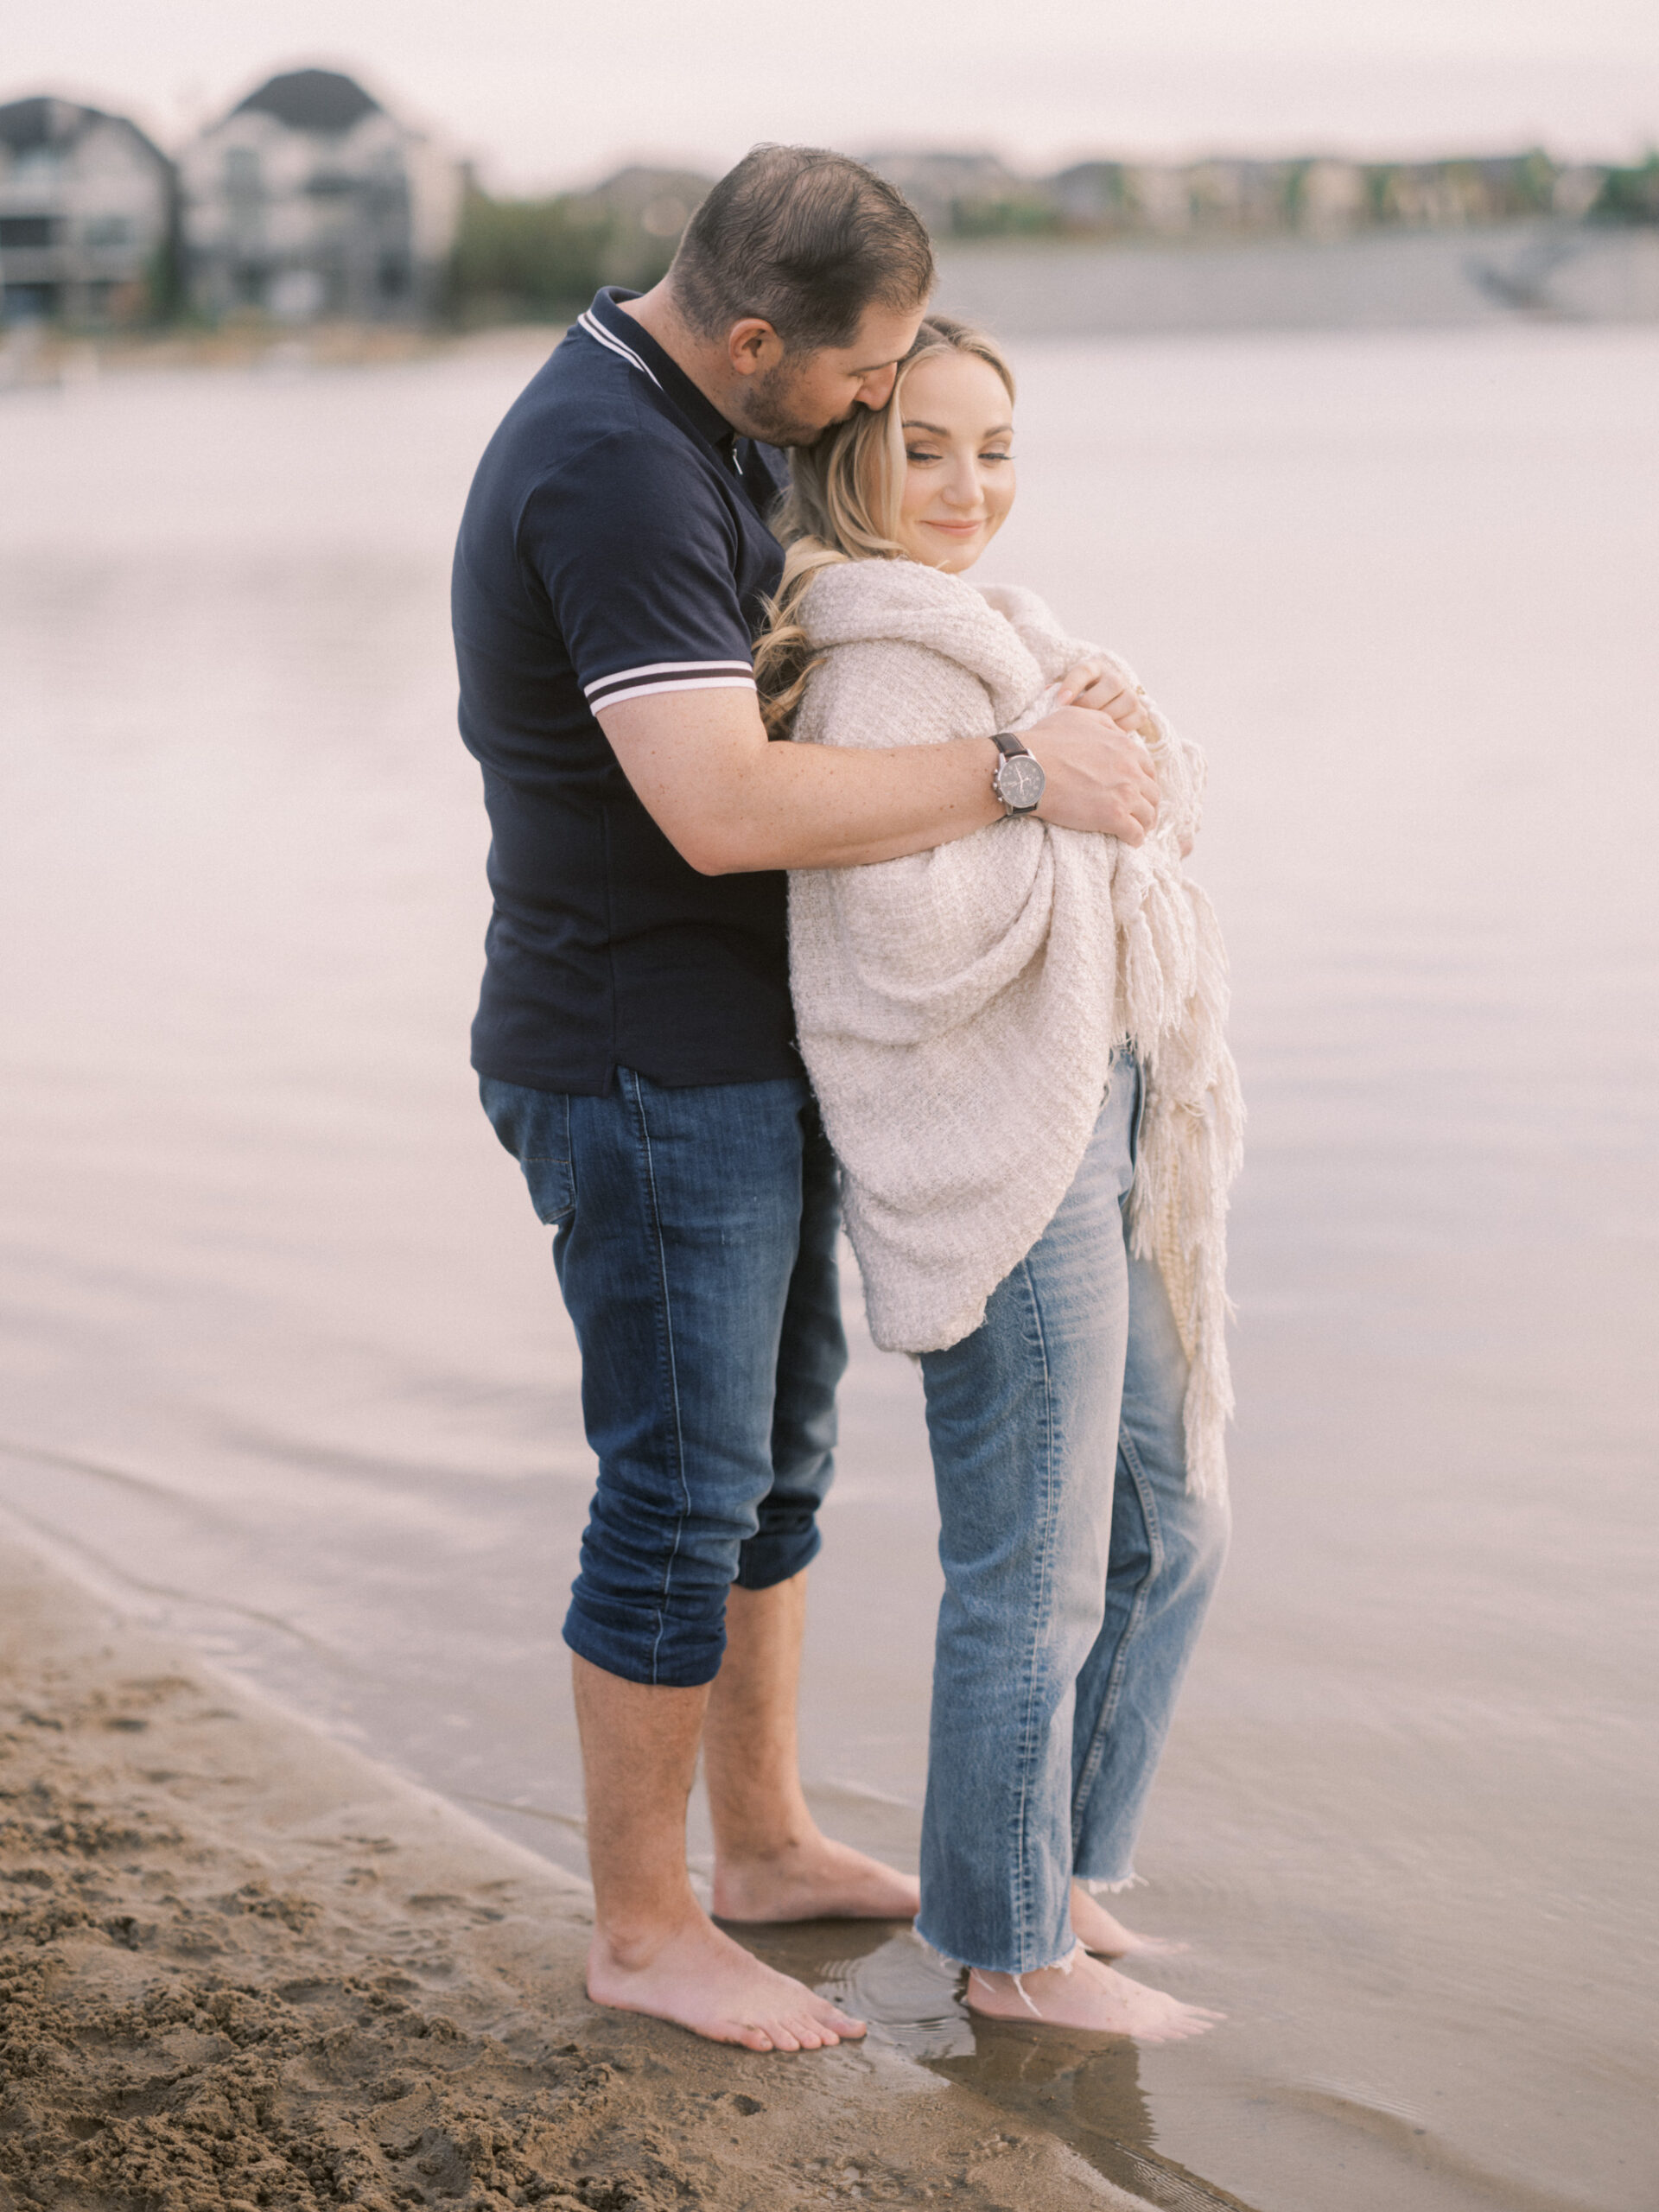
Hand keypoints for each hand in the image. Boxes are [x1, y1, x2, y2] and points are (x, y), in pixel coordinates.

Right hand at [1020, 704, 1158, 843]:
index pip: (1148, 768)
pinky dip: (1136, 838)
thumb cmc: (1046, 741)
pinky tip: (1131, 841)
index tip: (1139, 790)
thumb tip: (1115, 731)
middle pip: (1152, 793)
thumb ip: (1103, 722)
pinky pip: (1135, 832)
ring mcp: (1124, 794)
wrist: (1029, 769)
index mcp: (1125, 747)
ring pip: (1148, 814)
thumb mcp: (1078, 716)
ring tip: (1140, 830)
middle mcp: (1130, 770)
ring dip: (1145, 823)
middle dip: (1149, 803)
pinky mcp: (1113, 817)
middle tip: (1142, 813)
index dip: (1145, 781)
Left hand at [1057, 655, 1152, 738]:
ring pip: (1128, 700)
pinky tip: (1108, 734)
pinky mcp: (1139, 710)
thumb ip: (1055, 695)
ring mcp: (1130, 693)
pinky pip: (1137, 717)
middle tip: (1078, 719)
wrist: (1098, 713)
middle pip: (1112, 684)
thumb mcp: (1064, 696)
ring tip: (1093, 729)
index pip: (1085, 670)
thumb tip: (1047, 697)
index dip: (1073, 684)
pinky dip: (1123, 727)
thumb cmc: (1075, 705)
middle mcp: (1115, 677)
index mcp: (1094, 669)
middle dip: (1092, 704)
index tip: (1061, 701)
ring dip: (1110, 716)